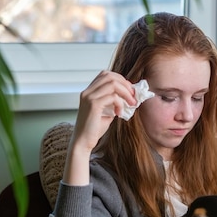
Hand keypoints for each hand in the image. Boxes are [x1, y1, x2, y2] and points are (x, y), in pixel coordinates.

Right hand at [63, 70, 136, 185]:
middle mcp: (87, 91)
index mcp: (89, 91)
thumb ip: (114, 102)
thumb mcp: (107, 111)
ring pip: (112, 84)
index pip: (105, 75)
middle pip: (110, 76)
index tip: (130, 90)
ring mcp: (89, 97)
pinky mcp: (93, 105)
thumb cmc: (94, 128)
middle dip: (125, 84)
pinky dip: (120, 103)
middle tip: (133, 96)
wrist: (83, 142)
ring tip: (131, 104)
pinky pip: (112, 97)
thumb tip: (130, 96)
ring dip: (126, 93)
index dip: (120, 79)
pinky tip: (119, 113)